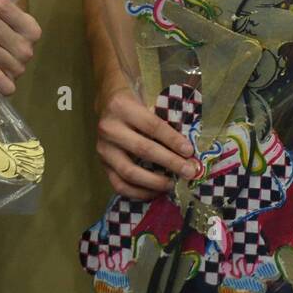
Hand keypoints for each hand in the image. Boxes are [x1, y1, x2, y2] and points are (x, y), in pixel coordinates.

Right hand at [96, 83, 199, 198]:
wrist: (108, 104)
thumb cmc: (135, 103)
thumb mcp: (148, 100)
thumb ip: (165, 119)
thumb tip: (188, 148)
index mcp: (122, 107)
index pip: (152, 126)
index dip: (172, 140)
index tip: (190, 152)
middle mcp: (109, 128)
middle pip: (143, 149)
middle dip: (170, 162)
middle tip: (188, 171)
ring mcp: (103, 148)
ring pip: (129, 171)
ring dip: (155, 182)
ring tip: (172, 184)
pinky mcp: (102, 164)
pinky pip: (119, 185)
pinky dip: (139, 192)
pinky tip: (155, 191)